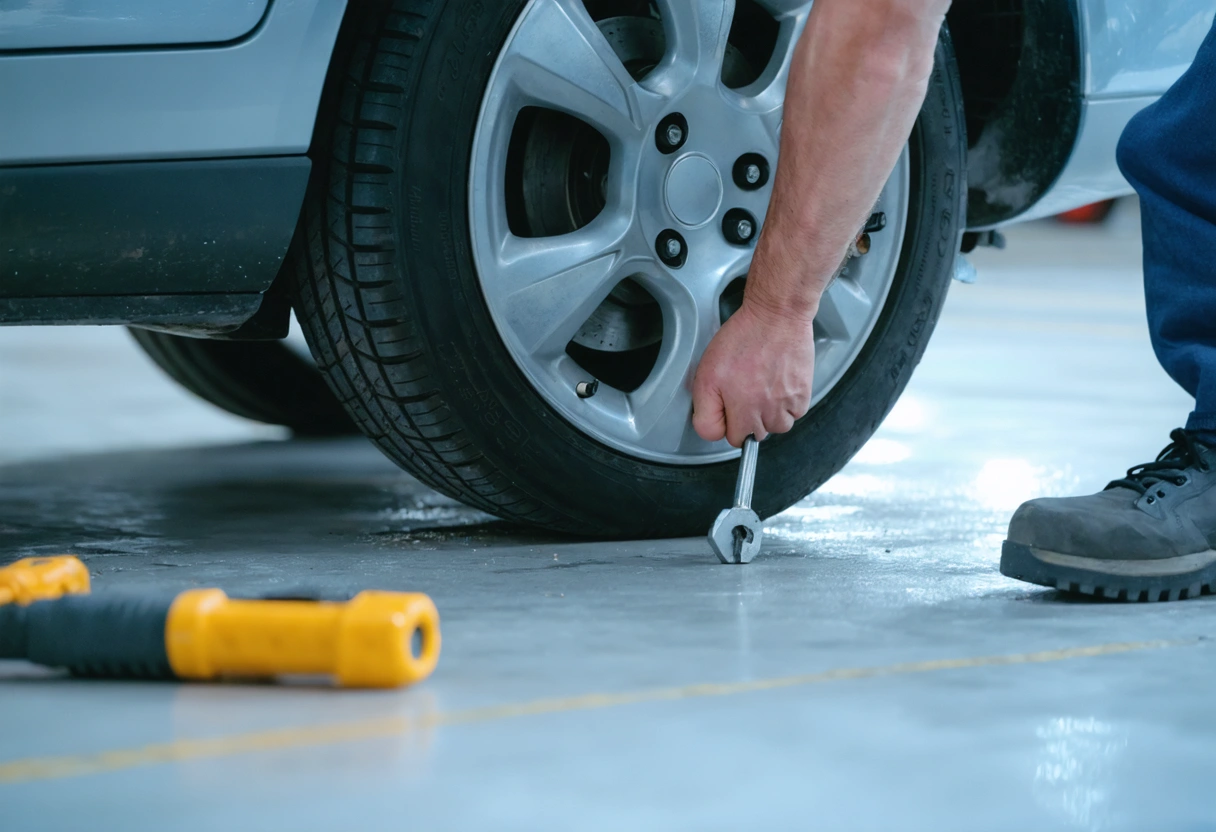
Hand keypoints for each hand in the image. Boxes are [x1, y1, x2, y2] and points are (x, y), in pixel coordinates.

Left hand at [691, 299, 816, 446]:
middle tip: (745, 390)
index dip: (727, 421)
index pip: (732, 439)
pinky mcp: (803, 394)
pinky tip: (778, 383)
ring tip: (763, 387)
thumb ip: (706, 411)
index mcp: (740, 409)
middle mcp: (765, 412)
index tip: (728, 404)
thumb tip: (713, 432)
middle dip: (748, 418)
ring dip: (770, 414)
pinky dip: (788, 404)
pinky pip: (795, 413)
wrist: (777, 316)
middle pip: (756, 434)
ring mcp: (786, 405)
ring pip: (777, 427)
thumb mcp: (706, 374)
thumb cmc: (743, 338)